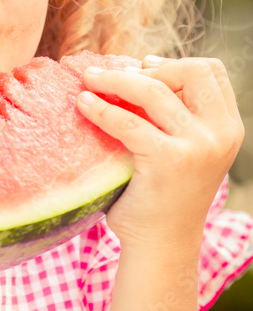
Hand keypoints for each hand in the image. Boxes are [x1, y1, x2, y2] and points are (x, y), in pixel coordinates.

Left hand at [77, 55, 244, 251]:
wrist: (161, 246)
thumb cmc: (163, 193)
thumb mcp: (182, 146)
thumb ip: (174, 112)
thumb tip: (138, 66)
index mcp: (227, 127)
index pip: (210, 71)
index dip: (173, 64)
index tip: (142, 69)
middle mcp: (219, 134)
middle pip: (189, 70)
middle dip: (147, 69)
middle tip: (111, 76)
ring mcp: (198, 147)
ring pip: (152, 90)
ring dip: (115, 79)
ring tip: (88, 80)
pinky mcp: (168, 161)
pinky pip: (127, 122)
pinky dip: (101, 108)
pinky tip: (83, 103)